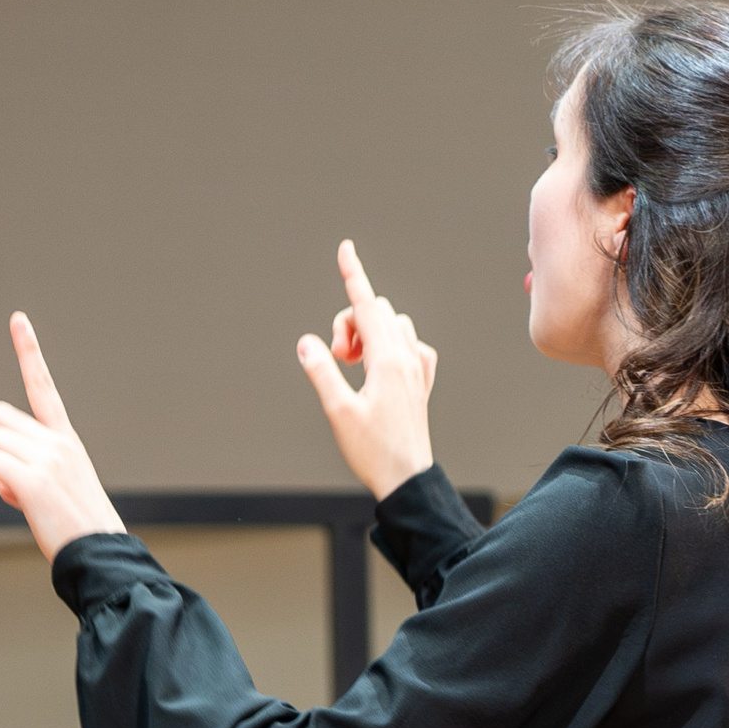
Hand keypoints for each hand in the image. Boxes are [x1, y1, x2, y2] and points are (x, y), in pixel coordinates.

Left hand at [0, 313, 127, 561]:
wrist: (100, 555)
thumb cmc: (76, 531)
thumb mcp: (54, 494)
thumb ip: (24, 476)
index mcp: (65, 440)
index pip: (43, 387)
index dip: (29, 351)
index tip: (18, 321)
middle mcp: (57, 442)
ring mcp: (47, 458)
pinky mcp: (34, 480)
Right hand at [296, 241, 437, 500]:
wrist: (407, 479)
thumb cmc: (373, 450)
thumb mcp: (338, 412)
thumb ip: (322, 372)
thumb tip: (307, 342)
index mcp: (387, 360)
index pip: (366, 304)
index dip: (352, 274)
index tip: (345, 247)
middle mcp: (407, 358)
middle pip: (376, 312)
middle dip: (349, 324)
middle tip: (336, 360)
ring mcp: (417, 369)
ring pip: (393, 325)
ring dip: (368, 333)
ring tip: (353, 368)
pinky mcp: (421, 383)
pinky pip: (409, 345)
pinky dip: (390, 345)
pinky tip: (379, 369)